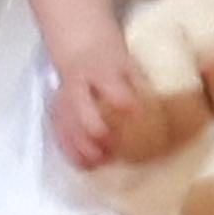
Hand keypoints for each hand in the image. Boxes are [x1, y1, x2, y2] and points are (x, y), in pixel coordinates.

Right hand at [47, 36, 147, 168]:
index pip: (110, 86)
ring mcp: (63, 101)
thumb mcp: (129, 63)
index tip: (138, 116)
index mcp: (99, 70)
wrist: (79, 49)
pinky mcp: (56, 114)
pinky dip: (72, 153)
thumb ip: (139, 84)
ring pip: (68, 127)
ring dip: (83, 148)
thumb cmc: (110, 60)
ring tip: (101, 161)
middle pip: (82, 111)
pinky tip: (86, 165)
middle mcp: (77, 86)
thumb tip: (157, 110)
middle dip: (97, 131)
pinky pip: (60, 136)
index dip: (124, 102)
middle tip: (113, 147)